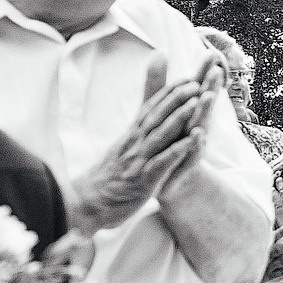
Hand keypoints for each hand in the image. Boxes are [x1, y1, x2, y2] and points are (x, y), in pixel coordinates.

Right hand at [66, 53, 204, 233]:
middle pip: (157, 116)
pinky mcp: (143, 180)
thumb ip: (133, 135)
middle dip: (177, 97)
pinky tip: (192, 140)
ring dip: (179, 116)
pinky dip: (177, 150)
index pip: (150, 110)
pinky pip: (162, 162)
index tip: (186, 78)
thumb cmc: (106, 179)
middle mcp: (134, 144)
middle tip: (196, 81)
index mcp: (130, 138)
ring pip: (161, 134)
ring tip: (197, 101)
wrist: (86, 204)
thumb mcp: (120, 151)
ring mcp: (138, 161)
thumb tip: (137, 118)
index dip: (169, 93)